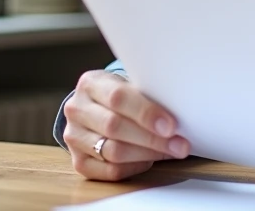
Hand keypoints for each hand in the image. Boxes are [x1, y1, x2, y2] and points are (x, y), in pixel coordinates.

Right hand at [62, 70, 190, 180]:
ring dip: (147, 154)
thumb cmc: (122, 96)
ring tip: (170, 152)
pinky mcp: (78, 161)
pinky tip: (149, 160)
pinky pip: (109, 171)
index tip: (172, 125)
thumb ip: (148, 95)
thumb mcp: (130, 85)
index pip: (118, 97)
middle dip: (152, 138)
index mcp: (91, 83)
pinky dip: (134, 167)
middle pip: (115, 127)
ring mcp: (74, 137)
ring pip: (112, 151)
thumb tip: (180, 116)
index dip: (146, 112)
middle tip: (180, 144)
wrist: (96, 108)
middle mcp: (77, 109)